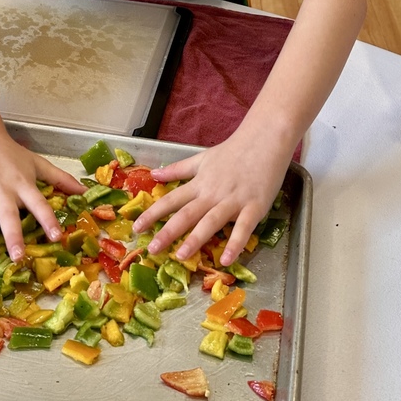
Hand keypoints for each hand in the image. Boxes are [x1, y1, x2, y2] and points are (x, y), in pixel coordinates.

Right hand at [0, 130, 84, 262]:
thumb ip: (60, 178)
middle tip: (19, 256)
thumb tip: (84, 192)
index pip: (38, 203)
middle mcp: (2, 192)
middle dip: (13, 236)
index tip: (57, 236)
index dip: (48, 219)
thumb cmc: (9, 152)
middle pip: (9, 216)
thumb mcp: (36, 163)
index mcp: (22, 184)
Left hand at [132, 131, 288, 265]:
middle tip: (152, 249)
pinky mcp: (254, 207)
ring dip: (195, 239)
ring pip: (211, 222)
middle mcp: (212, 193)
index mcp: (199, 183)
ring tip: (180, 256)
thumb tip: (154, 175)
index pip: (171, 199)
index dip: (153, 214)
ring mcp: (233, 201)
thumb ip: (178, 169)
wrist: (264, 140)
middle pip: (186, 214)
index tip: (136, 228)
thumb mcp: (202, 158)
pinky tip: (227, 260)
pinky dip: (235, 244)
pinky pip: (243, 228)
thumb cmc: (233, 151)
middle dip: (168, 232)